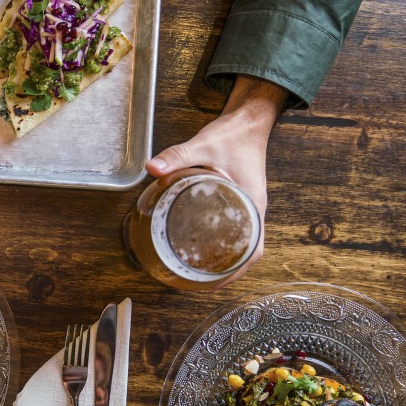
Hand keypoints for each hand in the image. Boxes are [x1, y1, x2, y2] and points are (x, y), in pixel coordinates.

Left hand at [145, 75, 286, 286]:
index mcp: (252, 203)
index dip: (236, 271)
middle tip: (197, 283)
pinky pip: (235, 229)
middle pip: (246, 253)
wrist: (249, 120)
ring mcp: (248, 206)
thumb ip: (177, 156)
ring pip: (241, 243)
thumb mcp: (203, 145)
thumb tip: (152, 168)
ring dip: (224, 260)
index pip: (253, 250)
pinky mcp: (240, 200)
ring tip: (197, 272)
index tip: (214, 284)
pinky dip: (222, 243)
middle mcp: (253, 209)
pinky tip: (202, 245)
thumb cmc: (233, 136)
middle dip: (225, 272)